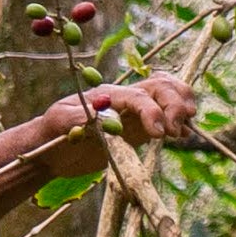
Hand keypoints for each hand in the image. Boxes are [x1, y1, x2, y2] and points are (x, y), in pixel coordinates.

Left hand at [44, 74, 197, 160]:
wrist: (51, 149)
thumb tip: (104, 117)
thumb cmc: (52, 132)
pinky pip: (164, 120)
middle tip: (176, 131)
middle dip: (175, 104)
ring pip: (167, 97)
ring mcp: (134, 114)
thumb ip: (81, 118)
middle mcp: (125, 100)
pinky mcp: (138, 131)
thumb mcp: (61, 122)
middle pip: (161, 88)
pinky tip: (184, 135)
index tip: (160, 134)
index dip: (152, 111)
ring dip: (181, 107)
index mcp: (109, 95)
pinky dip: (178, 124)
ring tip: (184, 129)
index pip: (139, 96)